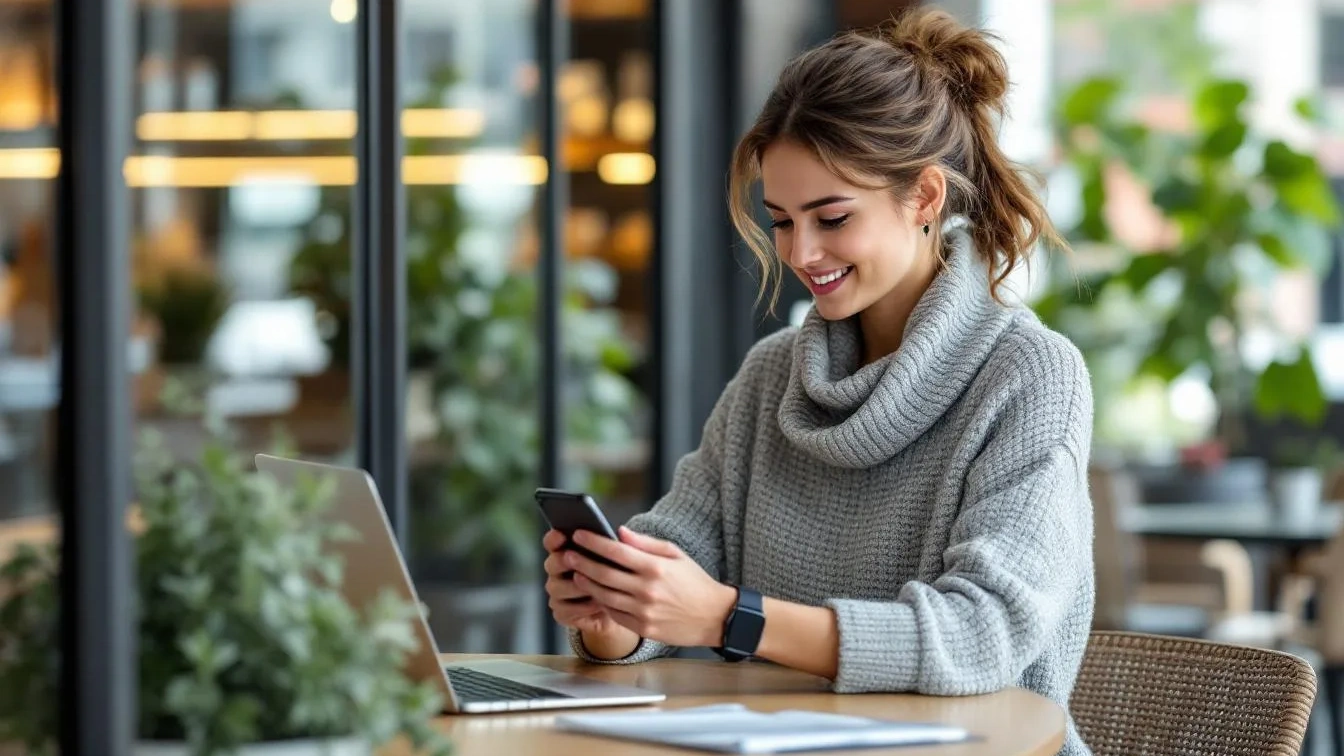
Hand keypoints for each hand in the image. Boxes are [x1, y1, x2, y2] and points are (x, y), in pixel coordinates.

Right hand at [542, 530, 620, 636]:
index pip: (552, 542)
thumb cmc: (615, 577)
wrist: (618, 607)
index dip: (554, 538)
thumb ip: (614, 546)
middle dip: (563, 562)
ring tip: (596, 586)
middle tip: (575, 561)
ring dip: (577, 587)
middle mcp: (557, 571)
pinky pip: (566, 609)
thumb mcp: (617, 560)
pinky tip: (598, 603)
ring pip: (557, 587)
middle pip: (551, 563)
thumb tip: (621, 532)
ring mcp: (557, 592)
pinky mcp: (561, 612)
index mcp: (566, 551)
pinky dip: (583, 606)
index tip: (562, 534)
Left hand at [566, 527, 736, 647]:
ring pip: (604, 596)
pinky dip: (602, 603)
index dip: (593, 542)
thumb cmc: (695, 582)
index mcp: (656, 567)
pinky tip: (595, 594)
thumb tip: (619, 532)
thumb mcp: (676, 555)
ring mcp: (644, 612)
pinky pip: (615, 614)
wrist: (715, 616)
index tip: (578, 534)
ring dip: (586, 584)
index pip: (616, 552)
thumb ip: (646, 543)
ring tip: (576, 574)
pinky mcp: (644, 629)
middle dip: (581, 562)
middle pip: (604, 574)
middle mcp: (647, 590)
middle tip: (568, 554)